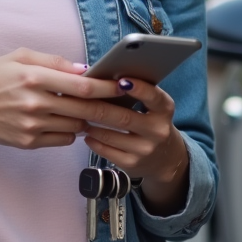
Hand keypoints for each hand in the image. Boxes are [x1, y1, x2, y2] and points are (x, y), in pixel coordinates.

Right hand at [0, 48, 122, 148]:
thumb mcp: (19, 57)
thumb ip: (53, 61)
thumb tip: (84, 70)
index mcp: (33, 77)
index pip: (82, 86)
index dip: (107, 88)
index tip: (123, 86)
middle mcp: (34, 103)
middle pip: (85, 110)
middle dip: (110, 109)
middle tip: (126, 106)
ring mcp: (31, 125)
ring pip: (77, 126)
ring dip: (89, 120)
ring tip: (95, 112)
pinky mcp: (28, 142)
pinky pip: (63, 139)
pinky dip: (71, 131)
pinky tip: (68, 121)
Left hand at [81, 76, 188, 212]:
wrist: (164, 159)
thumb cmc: (149, 122)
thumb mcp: (152, 107)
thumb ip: (135, 92)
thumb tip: (101, 77)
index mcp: (164, 110)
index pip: (153, 97)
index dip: (138, 89)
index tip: (120, 80)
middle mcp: (158, 130)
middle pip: (123, 117)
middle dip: (96, 107)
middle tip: (76, 97)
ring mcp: (145, 149)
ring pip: (111, 135)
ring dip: (90, 124)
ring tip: (77, 115)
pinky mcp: (133, 164)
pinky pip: (107, 151)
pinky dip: (93, 141)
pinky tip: (86, 134)